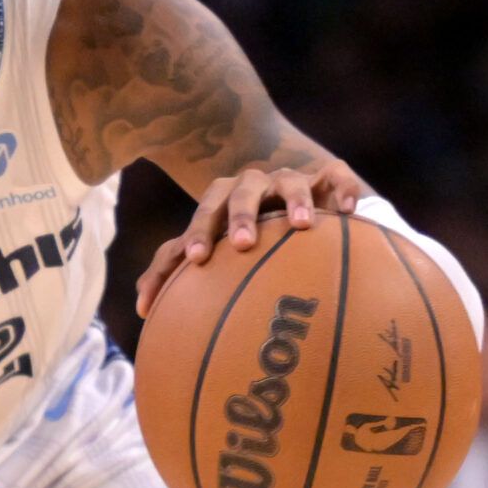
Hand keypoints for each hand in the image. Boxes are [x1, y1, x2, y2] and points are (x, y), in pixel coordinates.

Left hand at [137, 159, 366, 317]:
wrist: (289, 202)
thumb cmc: (243, 238)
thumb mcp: (211, 252)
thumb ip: (176, 276)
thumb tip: (140, 312)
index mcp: (220, 202)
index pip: (203, 216)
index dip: (197, 235)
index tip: (196, 262)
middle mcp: (252, 187)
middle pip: (239, 193)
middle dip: (239, 214)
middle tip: (243, 243)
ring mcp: (290, 179)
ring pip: (289, 181)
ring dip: (293, 199)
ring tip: (301, 225)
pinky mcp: (326, 178)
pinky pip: (337, 175)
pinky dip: (342, 188)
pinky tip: (347, 211)